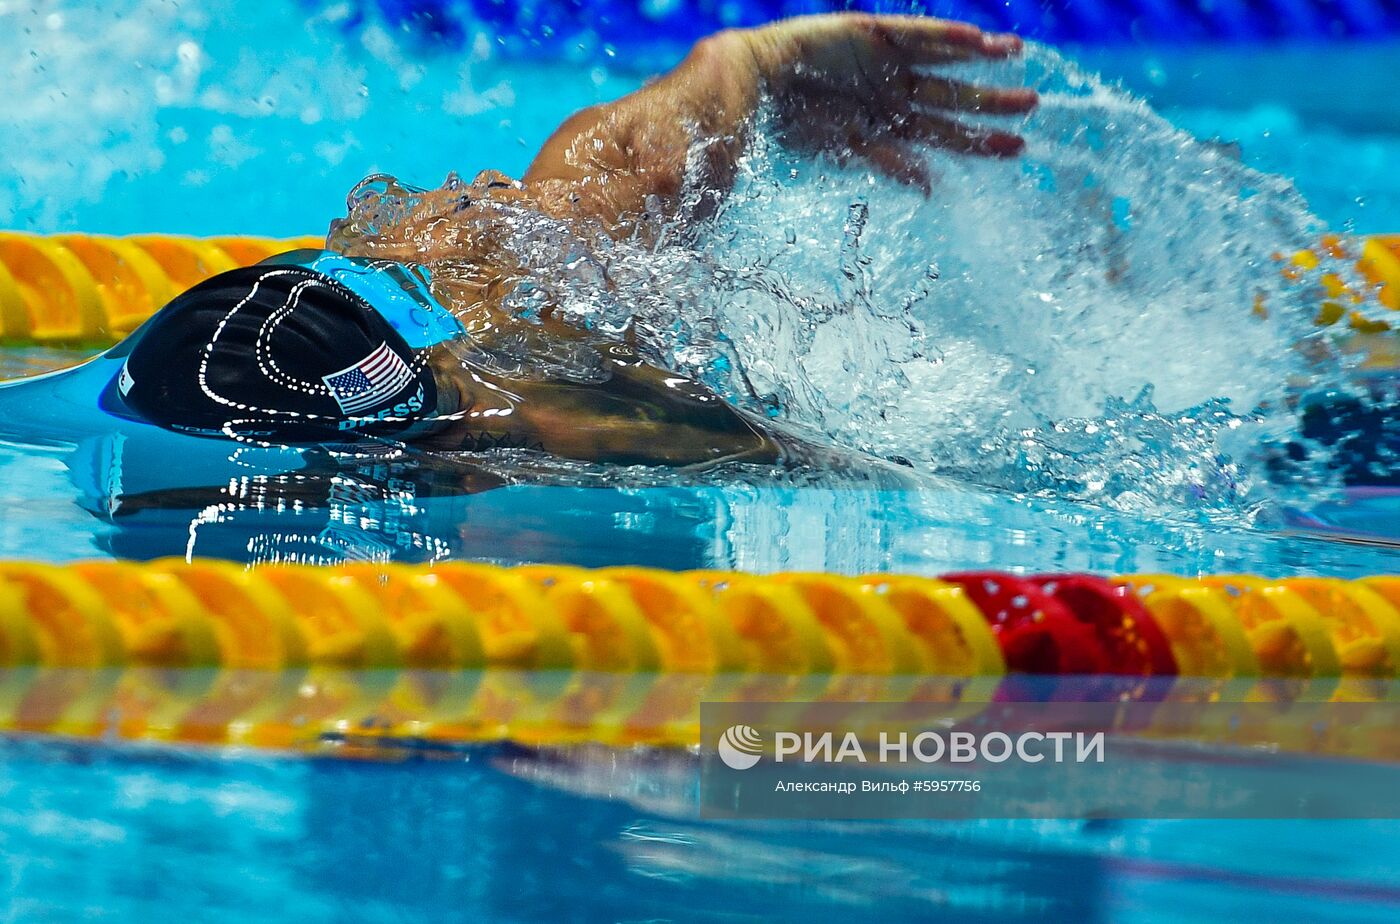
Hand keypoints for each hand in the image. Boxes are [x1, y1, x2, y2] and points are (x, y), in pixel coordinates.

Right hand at [735, 14, 1036, 190]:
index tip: (1019, 147)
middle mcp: (892, 95)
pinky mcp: (873, 34)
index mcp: (886, 128)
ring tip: (1016, 55)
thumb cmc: (790, 128)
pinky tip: (979, 41)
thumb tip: (935, 190)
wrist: (754, 90)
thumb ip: (892, 164)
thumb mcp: (847, 150)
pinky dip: (947, 38)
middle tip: (1032, 107)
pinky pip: (919, 35)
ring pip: (944, 64)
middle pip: (952, 102)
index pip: (944, 137)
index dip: (980, 142)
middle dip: (991, 104)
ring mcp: (885, 63)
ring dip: (980, 62)